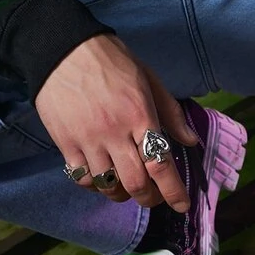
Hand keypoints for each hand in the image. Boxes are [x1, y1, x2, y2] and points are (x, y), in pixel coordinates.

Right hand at [34, 34, 199, 210]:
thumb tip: (191, 141)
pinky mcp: (65, 143)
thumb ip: (170, 111)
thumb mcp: (148, 77)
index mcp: (139, 114)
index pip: (160, 164)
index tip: (182, 205)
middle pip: (136, 183)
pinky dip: (95, 185)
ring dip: (122, 194)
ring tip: (128, 187)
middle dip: (150, 198)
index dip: (174, 191)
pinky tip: (102, 177)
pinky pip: (83, 178)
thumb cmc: (111, 60)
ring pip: (108, 185)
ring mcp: (88, 140)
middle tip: (155, 197)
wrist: (63, 49)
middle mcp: (114, 133)